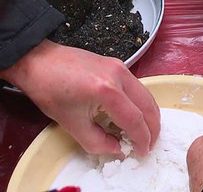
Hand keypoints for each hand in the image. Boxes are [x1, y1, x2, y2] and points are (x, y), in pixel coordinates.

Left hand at [0, 40, 159, 156]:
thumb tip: (116, 149)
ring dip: (149, 114)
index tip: (142, 151)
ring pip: (146, 94)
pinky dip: (140, 102)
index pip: (135, 119)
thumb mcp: (71, 124)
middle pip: (148, 105)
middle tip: (150, 143)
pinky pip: (137, 86)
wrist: (38, 62)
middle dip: (153, 127)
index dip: (141, 138)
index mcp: (107, 91)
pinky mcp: (118, 65)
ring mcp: (121, 67)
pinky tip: (133, 113)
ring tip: (144, 130)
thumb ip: (97, 142)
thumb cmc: (49, 89)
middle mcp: (119, 76)